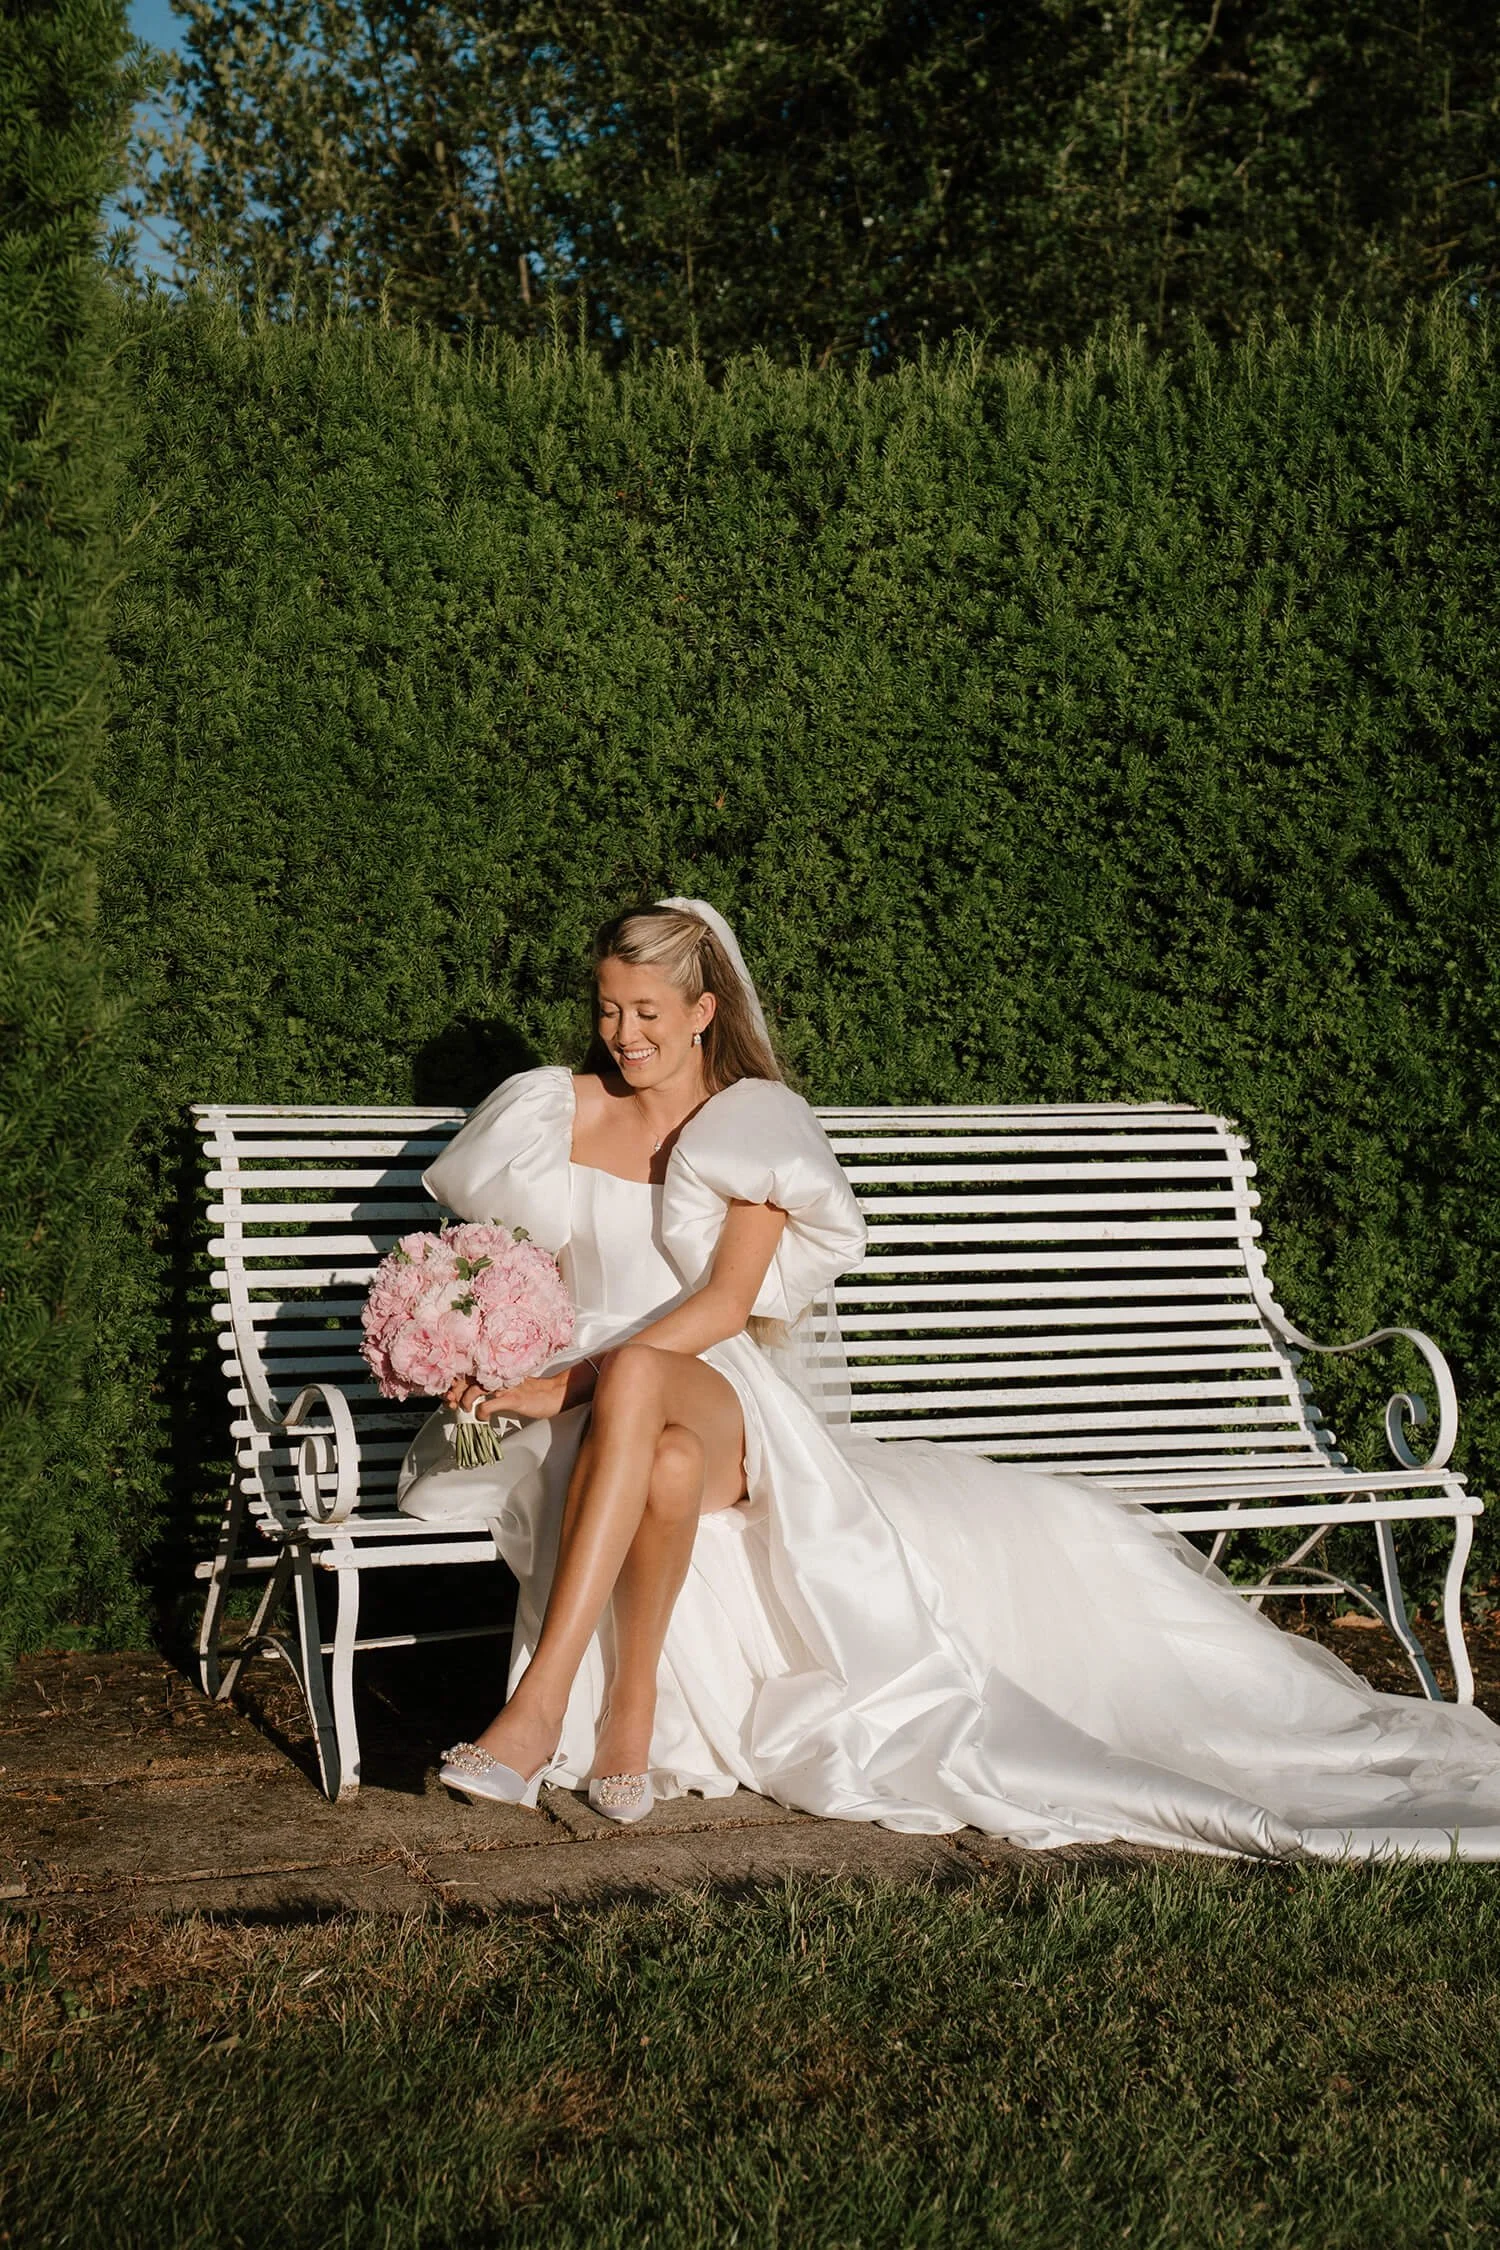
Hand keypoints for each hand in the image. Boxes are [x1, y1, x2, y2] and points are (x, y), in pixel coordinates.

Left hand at [444, 1371, 571, 1421]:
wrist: (552, 1394)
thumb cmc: (530, 1391)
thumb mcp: (506, 1385)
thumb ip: (489, 1386)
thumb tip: (468, 1395)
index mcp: (496, 1369)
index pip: (469, 1369)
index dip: (455, 1381)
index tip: (449, 1392)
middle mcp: (498, 1373)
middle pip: (467, 1377)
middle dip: (455, 1391)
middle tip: (452, 1402)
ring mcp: (505, 1385)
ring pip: (474, 1389)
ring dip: (466, 1401)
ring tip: (467, 1410)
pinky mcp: (512, 1398)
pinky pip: (488, 1405)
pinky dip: (481, 1413)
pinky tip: (483, 1418)